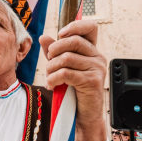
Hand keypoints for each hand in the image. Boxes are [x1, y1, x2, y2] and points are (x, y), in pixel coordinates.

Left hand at [39, 19, 107, 140]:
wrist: (83, 114)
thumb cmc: (72, 89)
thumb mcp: (61, 66)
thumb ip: (54, 52)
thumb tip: (43, 37)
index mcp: (91, 50)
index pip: (90, 27)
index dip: (75, 26)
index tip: (61, 34)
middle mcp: (97, 57)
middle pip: (72, 41)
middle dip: (54, 50)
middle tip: (49, 62)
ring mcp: (97, 69)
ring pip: (66, 58)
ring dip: (51, 68)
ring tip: (50, 77)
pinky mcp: (93, 81)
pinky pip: (66, 73)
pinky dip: (53, 78)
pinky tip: (51, 85)